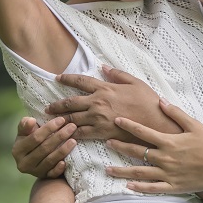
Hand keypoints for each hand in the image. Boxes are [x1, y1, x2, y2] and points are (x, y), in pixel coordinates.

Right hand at [11, 117, 76, 177]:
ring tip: (73, 140)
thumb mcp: (25, 131)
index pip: (35, 138)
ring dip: (62, 150)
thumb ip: (25, 125)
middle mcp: (23, 163)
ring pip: (49, 160)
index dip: (48, 128)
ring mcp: (33, 172)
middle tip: (72, 127)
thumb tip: (31, 121)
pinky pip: (52, 174)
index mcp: (17, 150)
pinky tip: (66, 162)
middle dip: (59, 137)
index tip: (61, 120)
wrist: (35, 157)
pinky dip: (58, 169)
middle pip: (44, 149)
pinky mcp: (43, 178)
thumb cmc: (32, 139)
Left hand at [48, 67, 176, 141]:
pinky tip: (65, 135)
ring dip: (60, 120)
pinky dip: (71, 134)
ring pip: (72, 119)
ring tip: (51, 122)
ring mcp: (98, 118)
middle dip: (56, 105)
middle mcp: (97, 102)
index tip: (57, 78)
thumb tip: (104, 67)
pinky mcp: (101, 132)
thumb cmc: (148, 101)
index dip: (67, 79)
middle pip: (70, 102)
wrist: (155, 122)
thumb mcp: (135, 82)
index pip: (80, 81)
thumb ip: (117, 74)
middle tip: (47, 108)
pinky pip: (81, 133)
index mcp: (105, 88)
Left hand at [104, 99, 202, 193]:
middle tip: (107, 143)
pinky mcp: (174, 186)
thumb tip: (160, 100)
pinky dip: (139, 188)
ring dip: (122, 171)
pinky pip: (153, 189)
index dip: (128, 125)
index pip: (143, 132)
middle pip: (137, 152)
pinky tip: (128, 187)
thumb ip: (176, 113)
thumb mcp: (194, 125)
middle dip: (120, 147)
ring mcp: (168, 174)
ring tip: (108, 170)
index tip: (116, 120)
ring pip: (140, 173)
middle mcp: (165, 158)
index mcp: (169, 141)